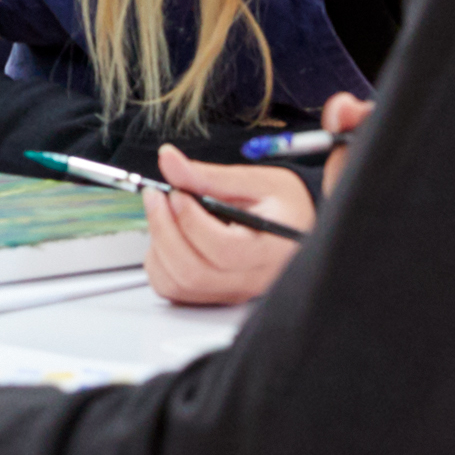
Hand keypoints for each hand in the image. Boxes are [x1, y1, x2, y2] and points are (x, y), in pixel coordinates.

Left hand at [144, 143, 315, 303]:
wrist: (297, 225)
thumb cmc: (283, 204)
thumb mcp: (255, 180)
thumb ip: (209, 175)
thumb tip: (167, 159)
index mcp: (270, 250)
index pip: (223, 250)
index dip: (191, 221)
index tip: (178, 192)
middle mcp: (251, 280)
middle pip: (194, 272)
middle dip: (164, 231)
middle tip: (157, 197)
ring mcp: (232, 293)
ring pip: (178, 285)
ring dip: (158, 247)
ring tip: (163, 214)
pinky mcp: (215, 296)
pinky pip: (175, 290)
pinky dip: (159, 263)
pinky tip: (168, 236)